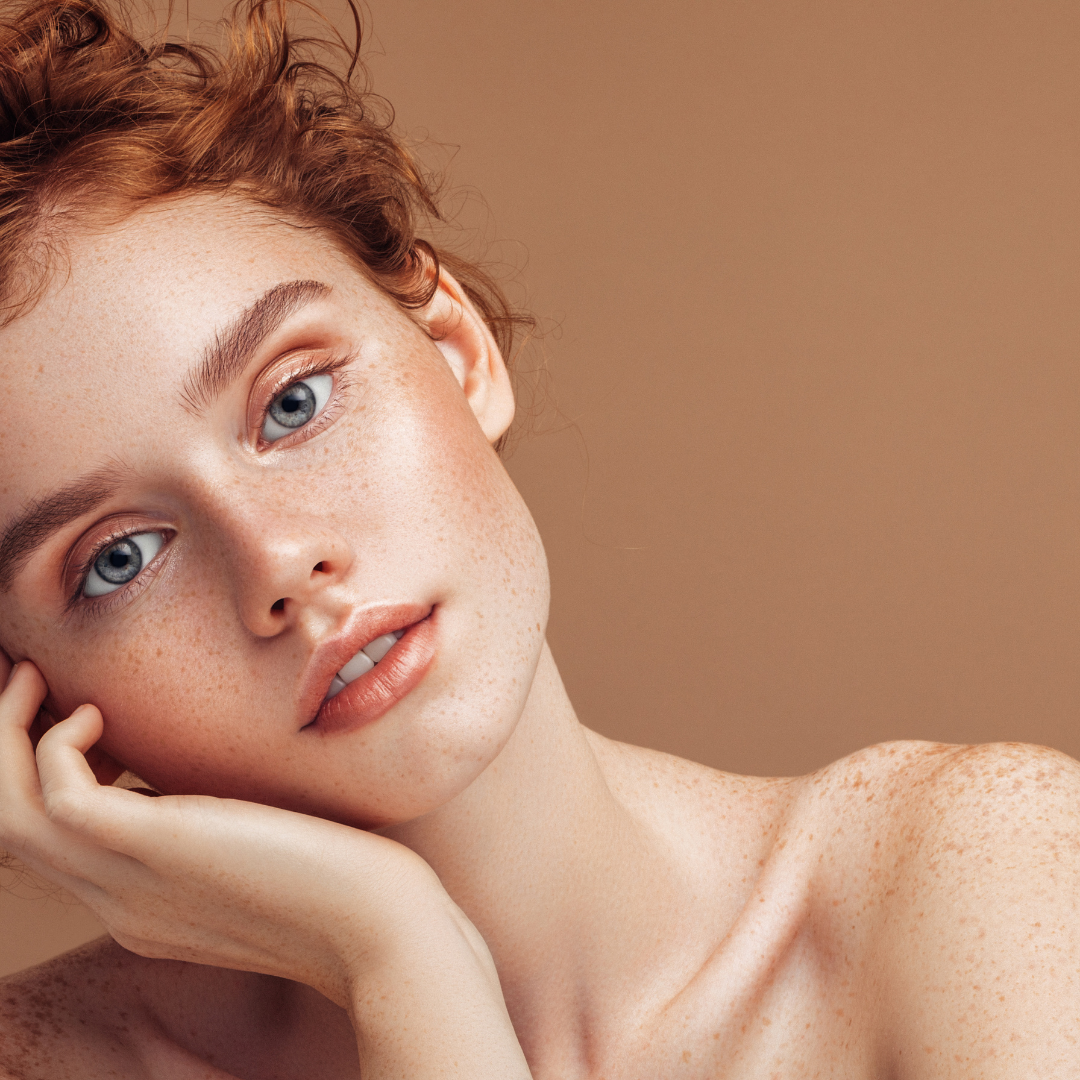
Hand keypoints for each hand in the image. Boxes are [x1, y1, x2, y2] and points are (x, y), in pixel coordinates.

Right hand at [0, 658, 531, 1076]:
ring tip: (36, 680)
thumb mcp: (251, 849)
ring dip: (7, 736)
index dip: (37, 773)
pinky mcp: (156, 848)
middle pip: (9, 829)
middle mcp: (119, 900)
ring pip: (10, 816)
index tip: (62, 715)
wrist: (377, 924)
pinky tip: (101, 715)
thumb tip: (206, 777)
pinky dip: (58, 745)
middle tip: (23, 681)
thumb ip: (215, 825)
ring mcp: (129, 883)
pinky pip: (58, 796)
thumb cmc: (338, 877)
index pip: (50, 843)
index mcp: (140, 901)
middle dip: (3, 746)